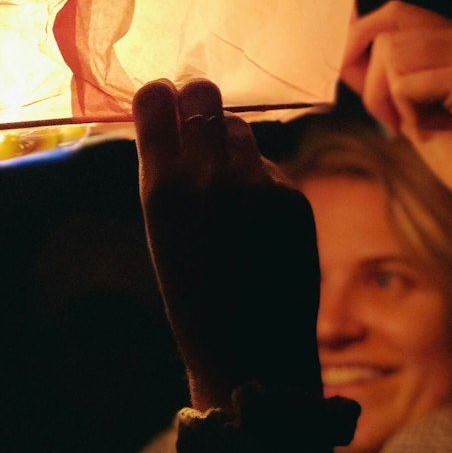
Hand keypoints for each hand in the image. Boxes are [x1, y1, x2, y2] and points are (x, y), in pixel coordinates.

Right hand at [133, 79, 321, 409]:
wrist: (252, 356)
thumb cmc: (195, 302)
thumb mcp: (163, 236)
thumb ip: (168, 176)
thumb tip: (176, 121)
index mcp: (163, 188)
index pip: (157, 99)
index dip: (160, 99)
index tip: (164, 106)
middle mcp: (211, 175)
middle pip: (204, 96)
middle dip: (199, 106)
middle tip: (198, 128)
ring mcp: (259, 184)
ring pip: (240, 128)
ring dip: (230, 145)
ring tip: (228, 189)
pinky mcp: (294, 196)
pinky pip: (269, 166)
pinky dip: (261, 181)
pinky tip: (258, 222)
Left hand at [342, 0, 451, 221]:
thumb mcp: (406, 105)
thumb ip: (377, 72)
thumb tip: (341, 41)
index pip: (395, 11)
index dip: (362, 38)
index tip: (352, 75)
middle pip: (387, 37)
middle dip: (375, 85)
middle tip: (396, 121)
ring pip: (392, 58)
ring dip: (393, 102)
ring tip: (424, 125)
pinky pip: (405, 85)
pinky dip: (408, 113)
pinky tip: (438, 129)